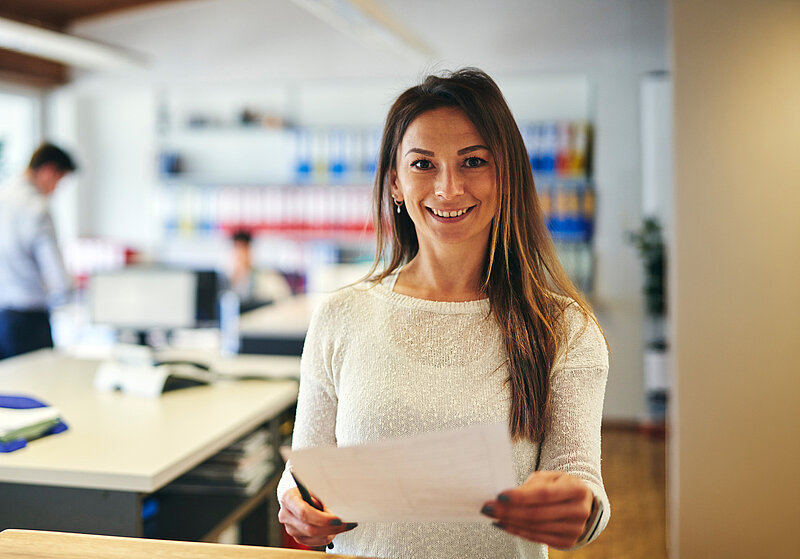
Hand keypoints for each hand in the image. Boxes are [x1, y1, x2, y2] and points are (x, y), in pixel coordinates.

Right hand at [278, 487, 357, 547]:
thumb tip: (339, 508)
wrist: (299, 494)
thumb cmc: (307, 488)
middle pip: (309, 528)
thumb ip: (323, 496)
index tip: (337, 519)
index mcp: (288, 498)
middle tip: (345, 524)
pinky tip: (334, 530)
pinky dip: (326, 537)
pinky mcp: (297, 536)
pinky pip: (314, 542)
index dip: (322, 519)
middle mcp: (286, 515)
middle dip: (330, 528)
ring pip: (313, 537)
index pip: (304, 513)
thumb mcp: (314, 487)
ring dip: (330, 533)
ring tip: (341, 525)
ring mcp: (290, 528)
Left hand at [480, 471, 594, 549]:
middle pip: (537, 514)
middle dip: (508, 511)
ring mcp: (575, 529)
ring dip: (510, 522)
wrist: (580, 501)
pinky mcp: (568, 541)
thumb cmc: (559, 485)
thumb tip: (505, 498)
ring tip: (493, 516)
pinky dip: (518, 531)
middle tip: (488, 507)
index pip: (544, 494)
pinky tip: (505, 524)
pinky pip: (537, 538)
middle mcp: (579, 511)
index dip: (520, 496)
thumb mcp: (548, 477)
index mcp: (578, 489)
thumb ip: (530, 486)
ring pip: (535, 528)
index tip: (499, 495)